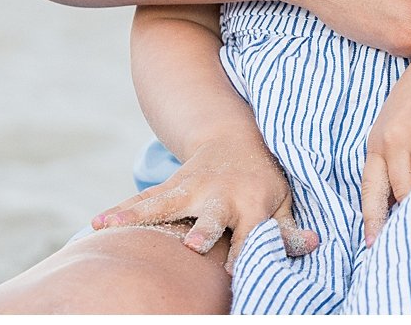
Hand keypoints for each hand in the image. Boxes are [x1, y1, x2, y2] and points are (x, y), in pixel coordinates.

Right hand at [91, 129, 316, 270]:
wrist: (235, 137)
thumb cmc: (263, 179)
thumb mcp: (281, 199)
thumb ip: (288, 228)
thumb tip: (313, 245)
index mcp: (254, 203)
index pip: (253, 235)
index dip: (246, 255)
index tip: (238, 273)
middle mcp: (222, 196)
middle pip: (212, 216)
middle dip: (205, 229)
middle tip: (196, 243)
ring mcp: (192, 189)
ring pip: (166, 205)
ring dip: (142, 217)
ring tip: (112, 228)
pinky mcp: (171, 186)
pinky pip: (143, 201)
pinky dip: (119, 212)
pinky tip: (96, 225)